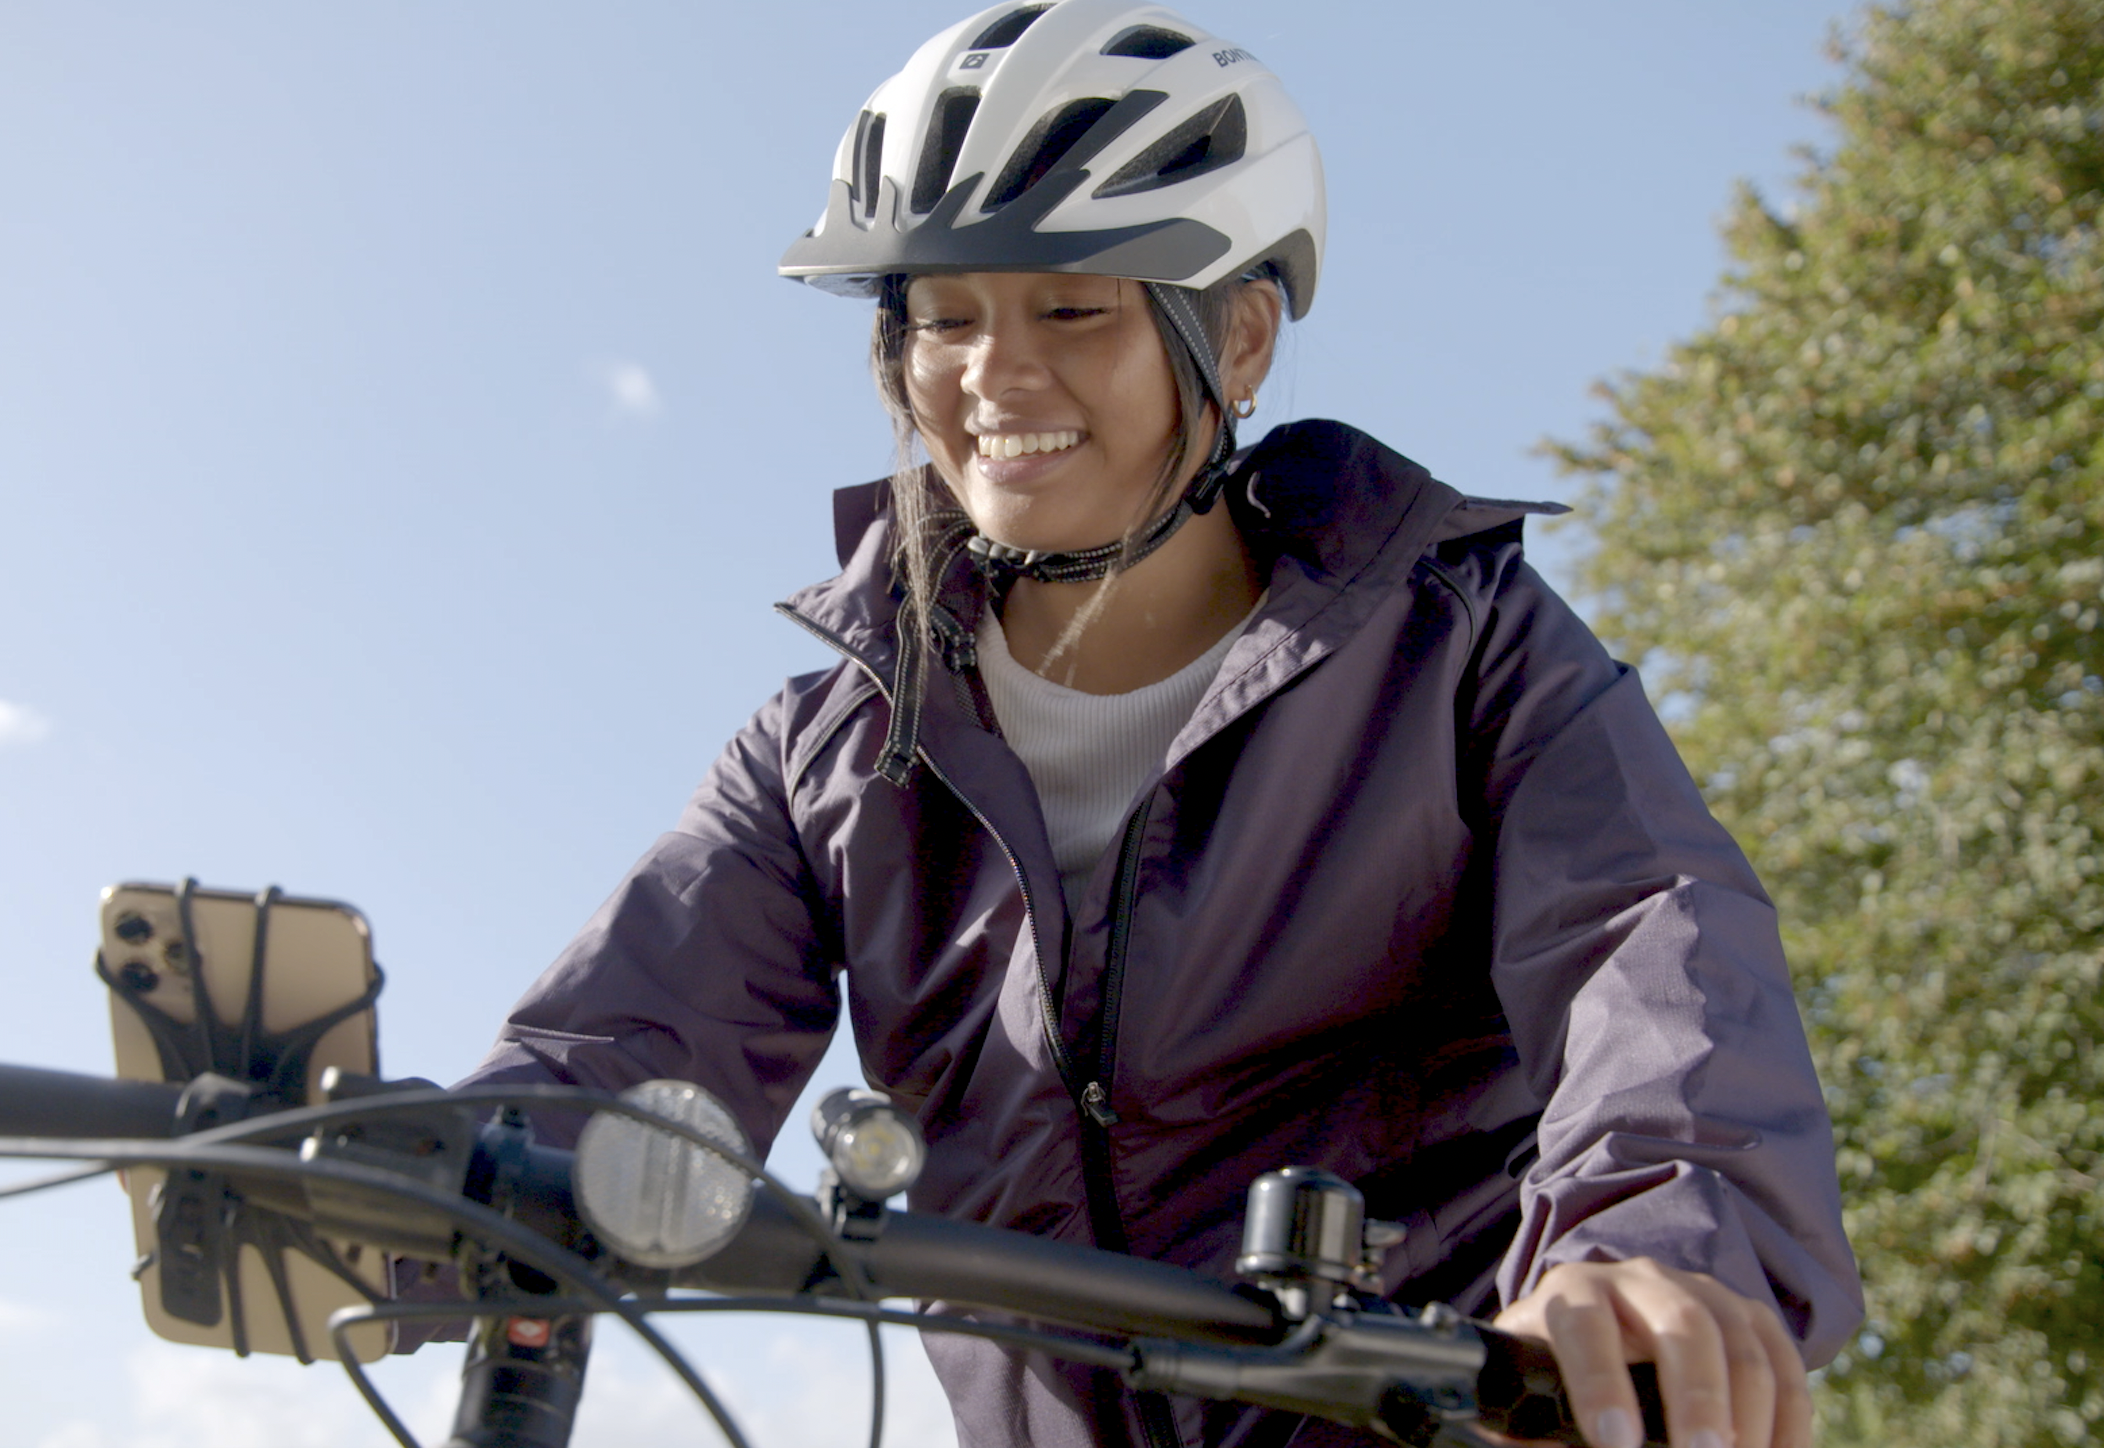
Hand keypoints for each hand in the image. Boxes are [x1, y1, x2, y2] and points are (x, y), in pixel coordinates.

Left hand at [1491, 1258, 1808, 1447]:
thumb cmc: (1557, 1367)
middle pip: (1682, 1322)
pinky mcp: (1748, 1317)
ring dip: (1751, 1413)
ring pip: (1741, 1340)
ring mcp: (1701, 1291)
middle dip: (1697, 1395)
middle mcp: (1639, 1280)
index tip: (1616, 1441)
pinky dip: (1790, 1417)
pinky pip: (1784, 1360)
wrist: (1599, 1326)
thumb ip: (1531, 1421)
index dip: (1601, 1384)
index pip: (1586, 1325)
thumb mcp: (1531, 1381)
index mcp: (1574, 1294)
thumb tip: (1543, 1439)